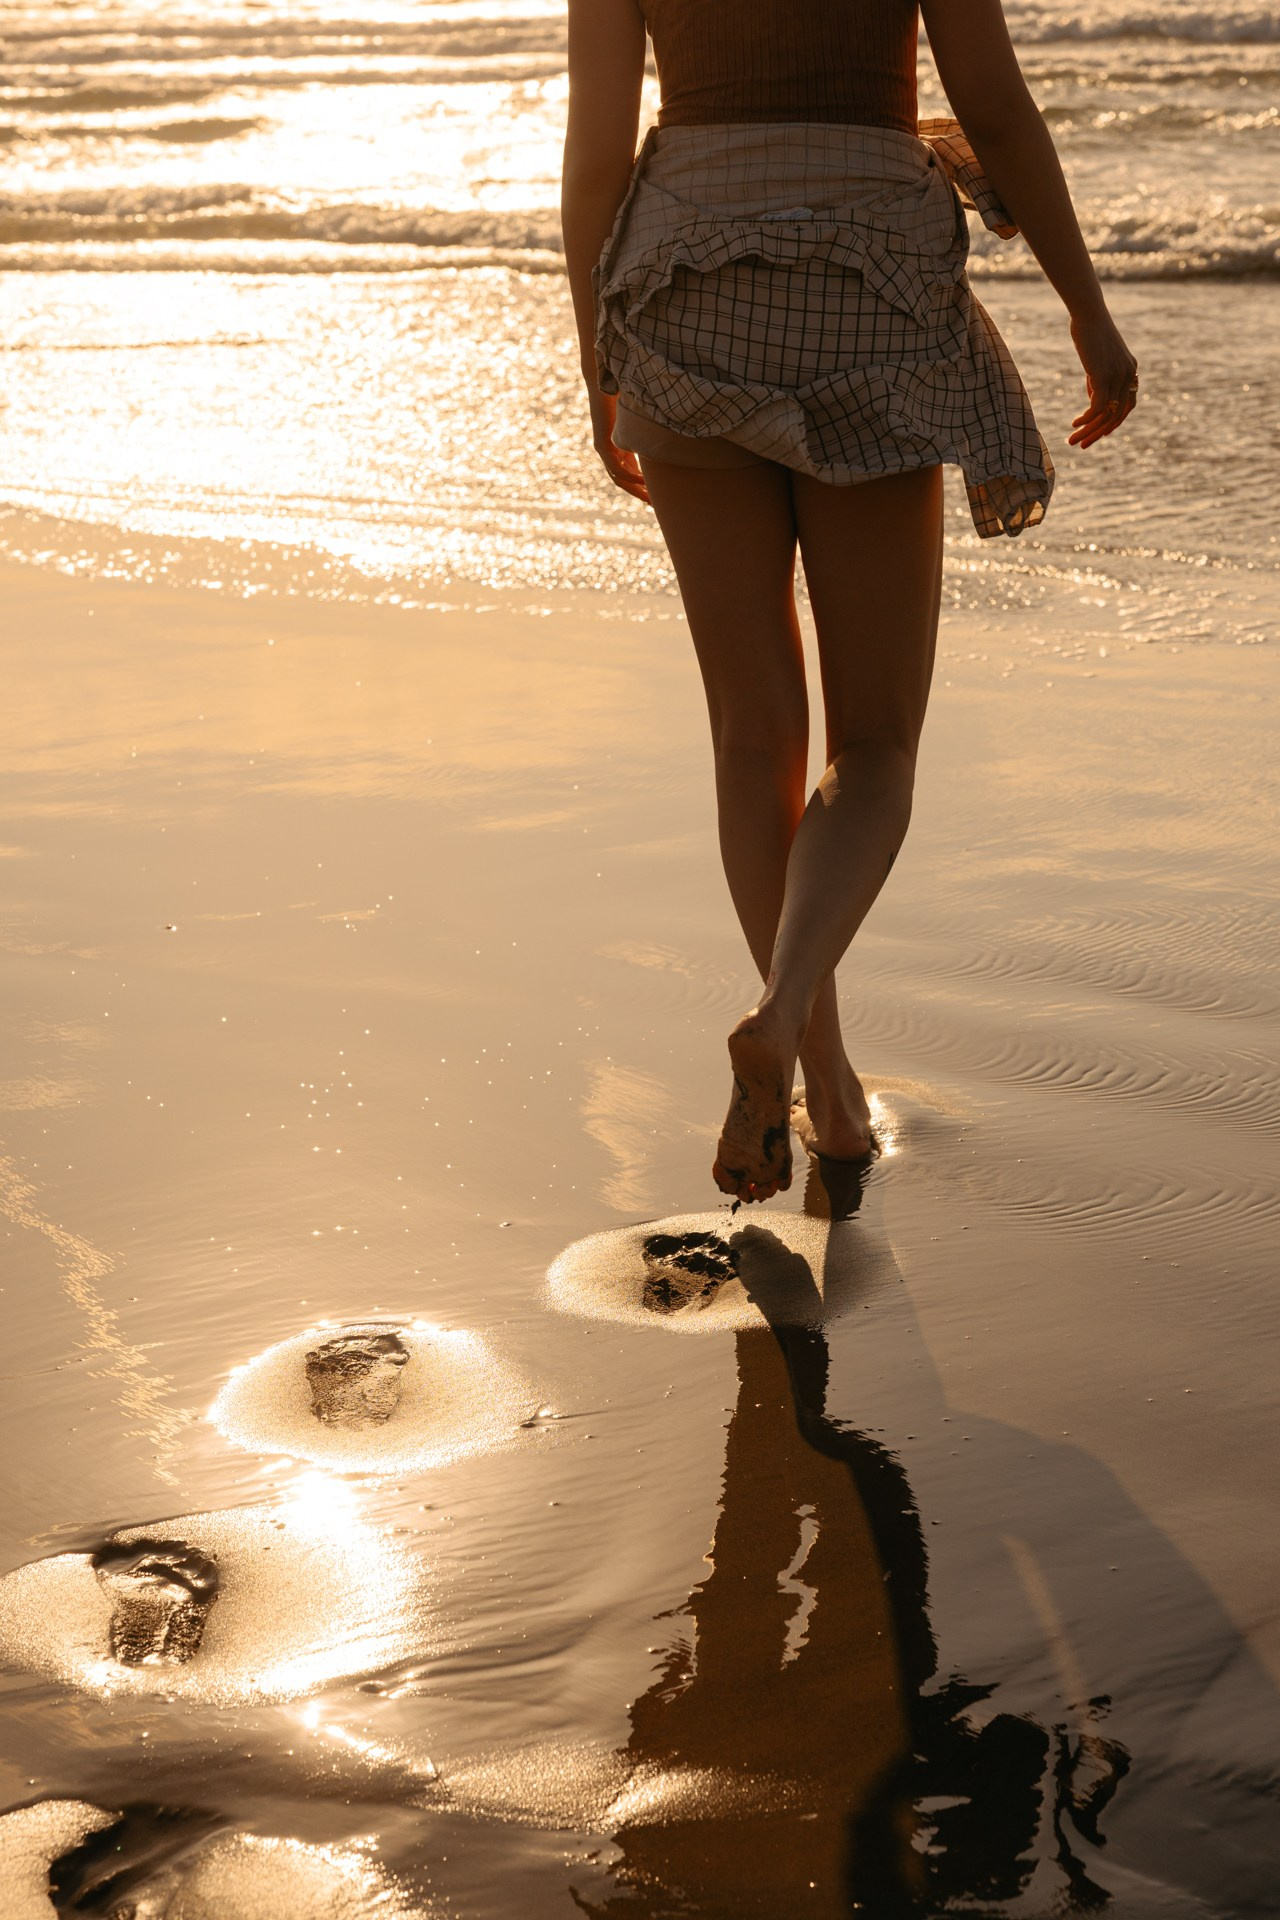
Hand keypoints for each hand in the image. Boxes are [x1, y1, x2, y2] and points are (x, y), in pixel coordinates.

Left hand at [588, 387, 649, 503]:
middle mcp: (609, 452)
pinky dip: (629, 475)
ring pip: (618, 478)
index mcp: (618, 448)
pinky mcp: (601, 444)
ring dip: (634, 489)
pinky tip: (642, 480)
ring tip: (649, 498)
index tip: (655, 497)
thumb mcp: (639, 420)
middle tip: (653, 506)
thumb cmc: (624, 396)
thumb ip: (646, 432)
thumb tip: (668, 435)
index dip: (641, 486)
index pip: (629, 474)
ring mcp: (603, 449)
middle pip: (623, 481)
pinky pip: (616, 467)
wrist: (606, 382)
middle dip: (639, 493)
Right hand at [1068, 309, 1138, 449]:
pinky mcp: (1105, 376)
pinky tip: (1074, 424)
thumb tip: (1093, 397)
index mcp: (1130, 370)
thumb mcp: (1097, 358)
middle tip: (1082, 445)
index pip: (1127, 405)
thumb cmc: (1089, 331)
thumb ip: (1098, 378)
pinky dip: (1085, 419)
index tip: (1099, 434)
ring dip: (1088, 431)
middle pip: (1117, 415)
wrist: (1088, 314)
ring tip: (1072, 440)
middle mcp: (1129, 374)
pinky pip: (1097, 407)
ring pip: (1106, 414)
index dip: (1113, 423)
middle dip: (1098, 433)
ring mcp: (1118, 376)